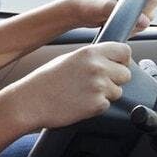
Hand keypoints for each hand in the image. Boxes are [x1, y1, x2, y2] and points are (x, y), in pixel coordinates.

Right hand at [1, 42, 132, 129]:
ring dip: (106, 94)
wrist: (30, 102)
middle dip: (115, 79)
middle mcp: (97, 67)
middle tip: (97, 84)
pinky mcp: (97, 104)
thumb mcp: (69, 58)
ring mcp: (98, 86)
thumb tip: (110, 59)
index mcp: (90, 52)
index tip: (116, 65)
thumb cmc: (45, 81)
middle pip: (125, 73)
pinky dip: (96, 106)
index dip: (122, 60)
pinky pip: (107, 105)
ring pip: (118, 91)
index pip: (124, 50)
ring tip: (84, 94)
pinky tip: (80, 102)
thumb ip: (92, 57)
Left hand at [69, 0, 156, 34]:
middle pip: (151, 9)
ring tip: (119, 25)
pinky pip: (137, 22)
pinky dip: (132, 27)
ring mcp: (131, 1)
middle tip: (125, 24)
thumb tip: (145, 22)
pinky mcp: (127, 11)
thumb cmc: (88, 6)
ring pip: (145, 18)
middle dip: (141, 19)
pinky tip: (119, 28)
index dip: (148, 9)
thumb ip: (125, 14)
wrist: (77, 12)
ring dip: (136, 25)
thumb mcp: (105, 8)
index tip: (135, 17)